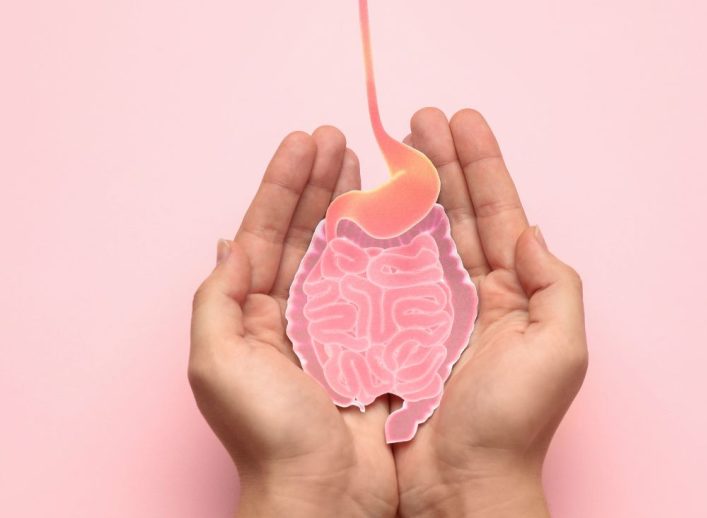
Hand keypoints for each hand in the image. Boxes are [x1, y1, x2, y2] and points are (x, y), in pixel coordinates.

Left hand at [189, 127, 396, 516]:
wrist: (324, 493)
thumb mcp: (216, 362)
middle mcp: (290, 313)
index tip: (303, 142)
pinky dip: (384, 246)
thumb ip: (218, 297)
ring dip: (350, 204)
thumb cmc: (268, 433)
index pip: (264, 232)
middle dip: (318, 183)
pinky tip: (393, 215)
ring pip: (342, 250)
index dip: (281, 185)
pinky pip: (378, 281)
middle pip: (304, 231)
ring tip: (363, 162)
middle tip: (337, 138)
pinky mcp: (372, 340)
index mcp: (250, 314)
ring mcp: (334, 325)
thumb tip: (231, 242)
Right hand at [392, 108, 587, 517]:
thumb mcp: (560, 350)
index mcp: (515, 292)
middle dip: (440, 161)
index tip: (463, 121)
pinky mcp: (393, 327)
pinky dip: (376, 234)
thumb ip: (557, 283)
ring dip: (407, 186)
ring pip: (418, 232)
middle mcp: (473, 292)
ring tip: (392, 145)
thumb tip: (528, 230)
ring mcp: (430, 307)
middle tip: (421, 118)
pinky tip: (366, 202)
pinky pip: (384, 270)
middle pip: (456, 211)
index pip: (498, 211)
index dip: (482, 163)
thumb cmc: (513, 424)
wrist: (460, 483)